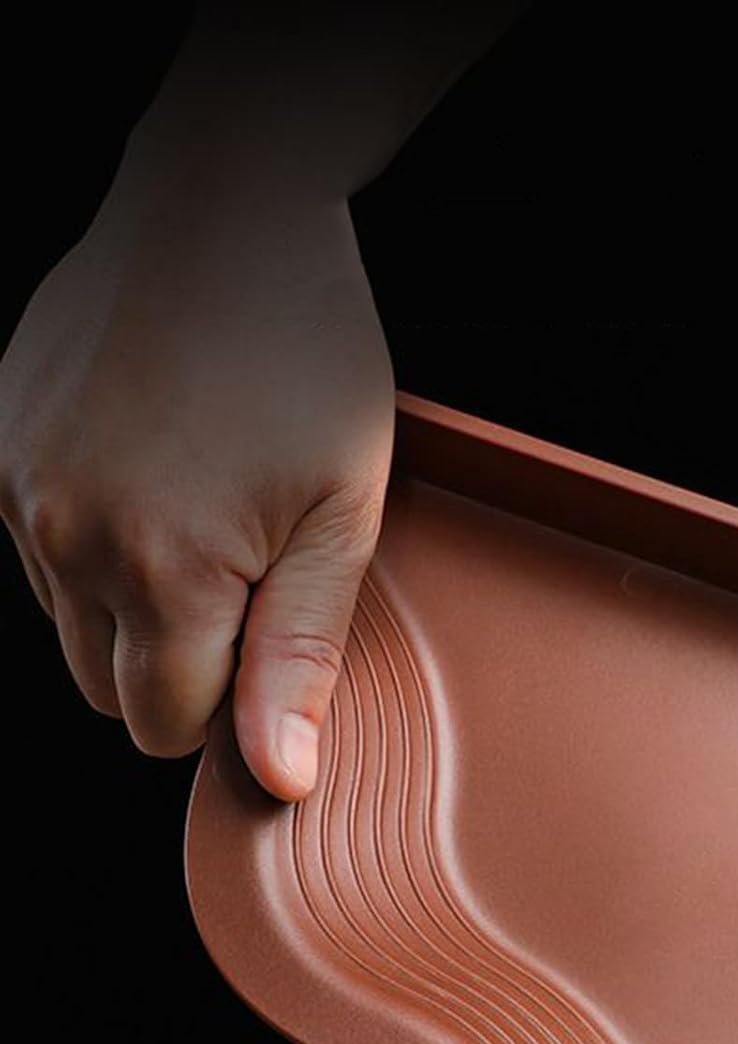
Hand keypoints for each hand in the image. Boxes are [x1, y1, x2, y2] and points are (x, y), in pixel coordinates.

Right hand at [0, 146, 393, 801]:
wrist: (224, 209)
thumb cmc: (308, 356)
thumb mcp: (343, 515)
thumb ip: (301, 656)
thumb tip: (279, 777)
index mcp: (160, 568)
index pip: (168, 725)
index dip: (231, 713)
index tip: (273, 651)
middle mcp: (64, 536)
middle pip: (108, 689)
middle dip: (181, 669)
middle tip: (252, 584)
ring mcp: (17, 485)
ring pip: (69, 625)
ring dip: (134, 609)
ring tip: (208, 521)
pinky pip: (38, 552)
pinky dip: (92, 549)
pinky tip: (155, 483)